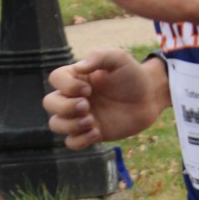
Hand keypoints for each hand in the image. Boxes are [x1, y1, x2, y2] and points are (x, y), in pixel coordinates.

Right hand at [43, 48, 168, 149]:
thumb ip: (98, 57)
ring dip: (70, 125)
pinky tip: (96, 132)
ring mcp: (80, 116)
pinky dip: (79, 140)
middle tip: (87, 106)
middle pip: (49, 103)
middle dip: (65, 107)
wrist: (149, 97)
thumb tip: (77, 68)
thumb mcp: (118, 58)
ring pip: (55, 124)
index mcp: (76, 77)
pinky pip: (71, 142)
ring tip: (91, 121)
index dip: (66, 85)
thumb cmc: (132, 75)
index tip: (88, 88)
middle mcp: (74, 97)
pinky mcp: (90, 133)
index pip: (55, 78)